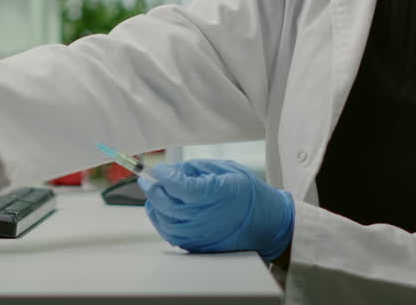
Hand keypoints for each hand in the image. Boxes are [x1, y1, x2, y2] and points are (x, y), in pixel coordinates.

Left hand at [139, 158, 293, 261]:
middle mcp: (207, 217)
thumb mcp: (227, 171)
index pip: (180, 186)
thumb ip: (196, 169)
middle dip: (153, 189)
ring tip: (153, 193)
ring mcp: (202, 235)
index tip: (159, 168)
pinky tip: (160, 210)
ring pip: (165, 221)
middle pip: (168, 204)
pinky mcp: (198, 246)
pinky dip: (160, 221)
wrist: (268, 224)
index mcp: (216, 195)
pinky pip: (170, 235)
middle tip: (147, 180)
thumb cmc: (249, 194)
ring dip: (154, 205)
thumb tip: (171, 170)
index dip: (165, 176)